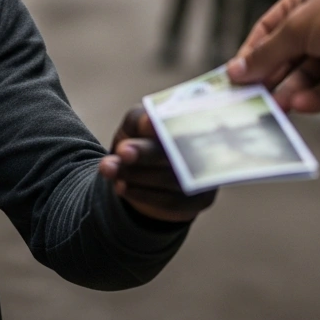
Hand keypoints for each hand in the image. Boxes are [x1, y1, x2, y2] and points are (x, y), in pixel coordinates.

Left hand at [97, 106, 214, 222]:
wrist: (146, 177)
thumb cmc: (141, 140)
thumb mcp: (134, 125)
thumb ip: (139, 119)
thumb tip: (149, 122)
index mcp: (198, 118)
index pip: (190, 118)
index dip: (167, 122)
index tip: (145, 123)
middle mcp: (210, 145)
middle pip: (180, 150)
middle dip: (147, 151)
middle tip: (122, 151)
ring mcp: (208, 174)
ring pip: (173, 178)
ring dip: (137, 174)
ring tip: (109, 169)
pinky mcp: (201, 199)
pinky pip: (172, 201)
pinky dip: (143, 194)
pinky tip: (120, 187)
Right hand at [227, 0, 319, 112]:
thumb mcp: (298, 27)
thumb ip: (267, 53)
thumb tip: (235, 71)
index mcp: (304, 0)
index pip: (268, 30)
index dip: (252, 54)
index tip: (235, 79)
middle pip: (288, 56)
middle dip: (272, 78)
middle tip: (254, 100)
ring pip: (310, 76)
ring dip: (293, 90)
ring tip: (279, 108)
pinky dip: (317, 97)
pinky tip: (302, 106)